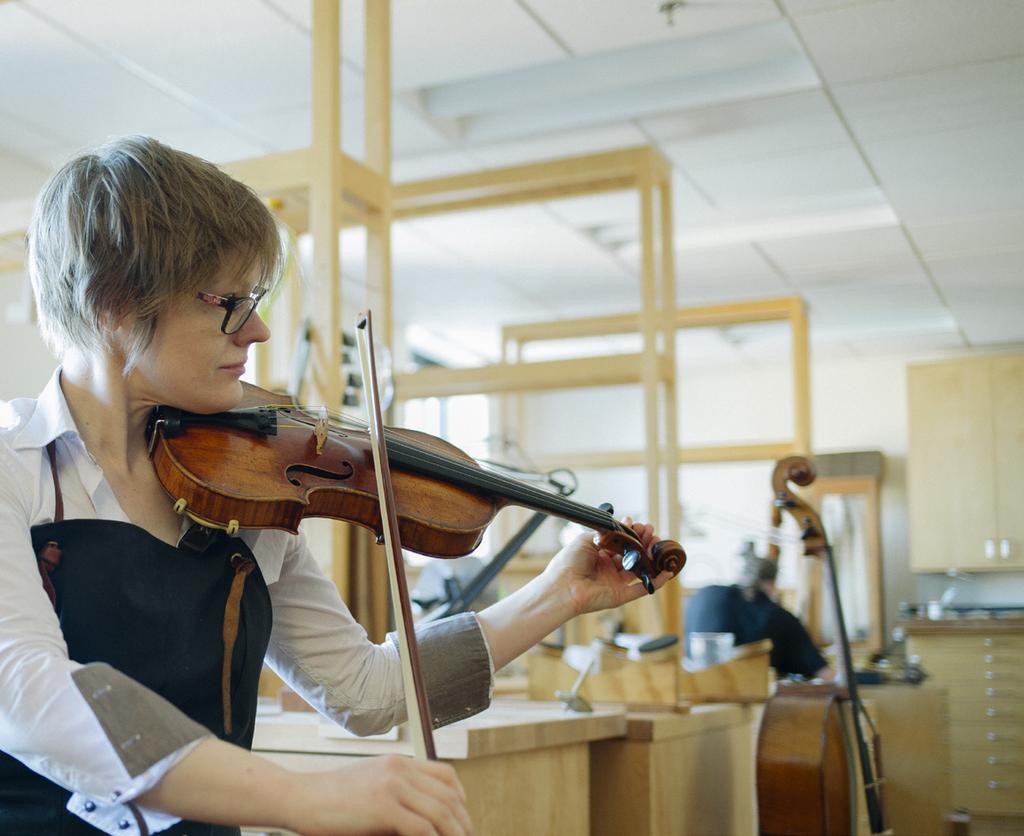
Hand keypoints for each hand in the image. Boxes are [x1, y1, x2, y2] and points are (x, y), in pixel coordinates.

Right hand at [287, 754, 472, 835]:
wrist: (300, 797)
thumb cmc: (330, 799)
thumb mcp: (368, 786)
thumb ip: (395, 794)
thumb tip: (422, 821)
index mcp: (398, 763)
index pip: (445, 775)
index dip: (461, 798)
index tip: (462, 818)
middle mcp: (399, 769)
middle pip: (448, 795)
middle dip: (462, 822)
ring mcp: (392, 786)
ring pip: (440, 812)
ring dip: (453, 834)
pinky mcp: (383, 807)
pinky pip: (421, 828)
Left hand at [541, 517, 673, 617]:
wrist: (561, 586)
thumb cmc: (568, 563)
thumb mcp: (585, 539)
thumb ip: (604, 533)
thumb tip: (620, 527)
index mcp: (599, 555)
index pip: (621, 543)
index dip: (631, 533)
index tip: (638, 524)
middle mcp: (608, 568)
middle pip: (632, 554)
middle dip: (643, 541)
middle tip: (650, 532)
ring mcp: (615, 582)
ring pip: (640, 568)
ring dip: (651, 557)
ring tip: (657, 544)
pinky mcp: (621, 595)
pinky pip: (642, 588)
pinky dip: (656, 582)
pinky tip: (666, 572)